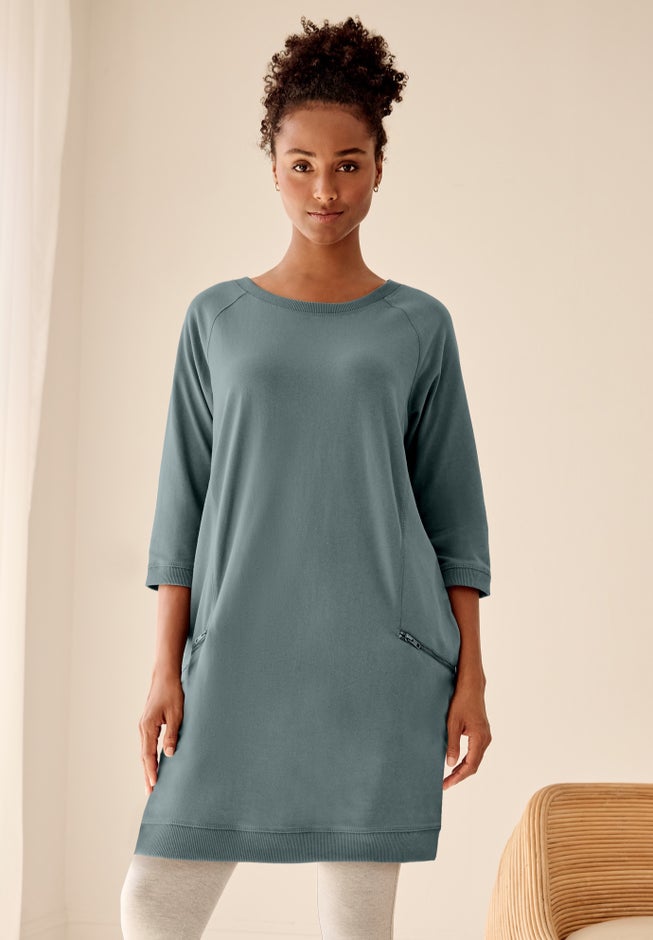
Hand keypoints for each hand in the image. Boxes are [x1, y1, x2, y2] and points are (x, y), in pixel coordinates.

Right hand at [138, 673, 184, 794]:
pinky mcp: (148, 723)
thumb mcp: (176, 714)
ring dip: (148, 767)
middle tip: (150, 792)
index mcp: (148, 727)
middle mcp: (143, 728)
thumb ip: (172, 735)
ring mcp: (144, 725)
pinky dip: (149, 756)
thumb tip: (169, 754)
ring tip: (151, 782)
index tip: (153, 785)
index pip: (148, 755)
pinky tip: (154, 763)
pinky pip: (147, 744)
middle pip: (143, 756)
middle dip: (147, 774)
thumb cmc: (172, 692)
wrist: (165, 675)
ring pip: (145, 751)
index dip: (151, 771)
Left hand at [442, 677, 491, 789]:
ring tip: (449, 776)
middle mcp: (485, 739)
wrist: (471, 686)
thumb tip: (450, 764)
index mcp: (480, 738)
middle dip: (460, 776)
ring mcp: (485, 736)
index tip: (446, 784)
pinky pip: (475, 752)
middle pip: (474, 765)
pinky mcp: (481, 733)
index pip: (470, 765)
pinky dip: (466, 760)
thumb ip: (452, 744)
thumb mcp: (452, 723)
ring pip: (475, 759)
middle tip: (445, 784)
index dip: (458, 777)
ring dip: (463, 769)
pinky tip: (456, 762)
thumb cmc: (461, 701)